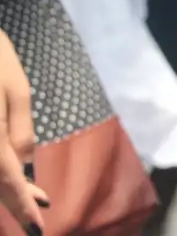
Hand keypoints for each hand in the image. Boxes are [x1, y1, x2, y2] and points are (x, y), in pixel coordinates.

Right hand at [0, 30, 47, 228]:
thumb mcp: (15, 89)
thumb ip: (19, 129)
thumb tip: (25, 162)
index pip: (6, 179)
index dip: (21, 204)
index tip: (37, 226)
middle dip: (14, 201)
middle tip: (36, 217)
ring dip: (4, 188)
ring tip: (28, 200)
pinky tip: (9, 176)